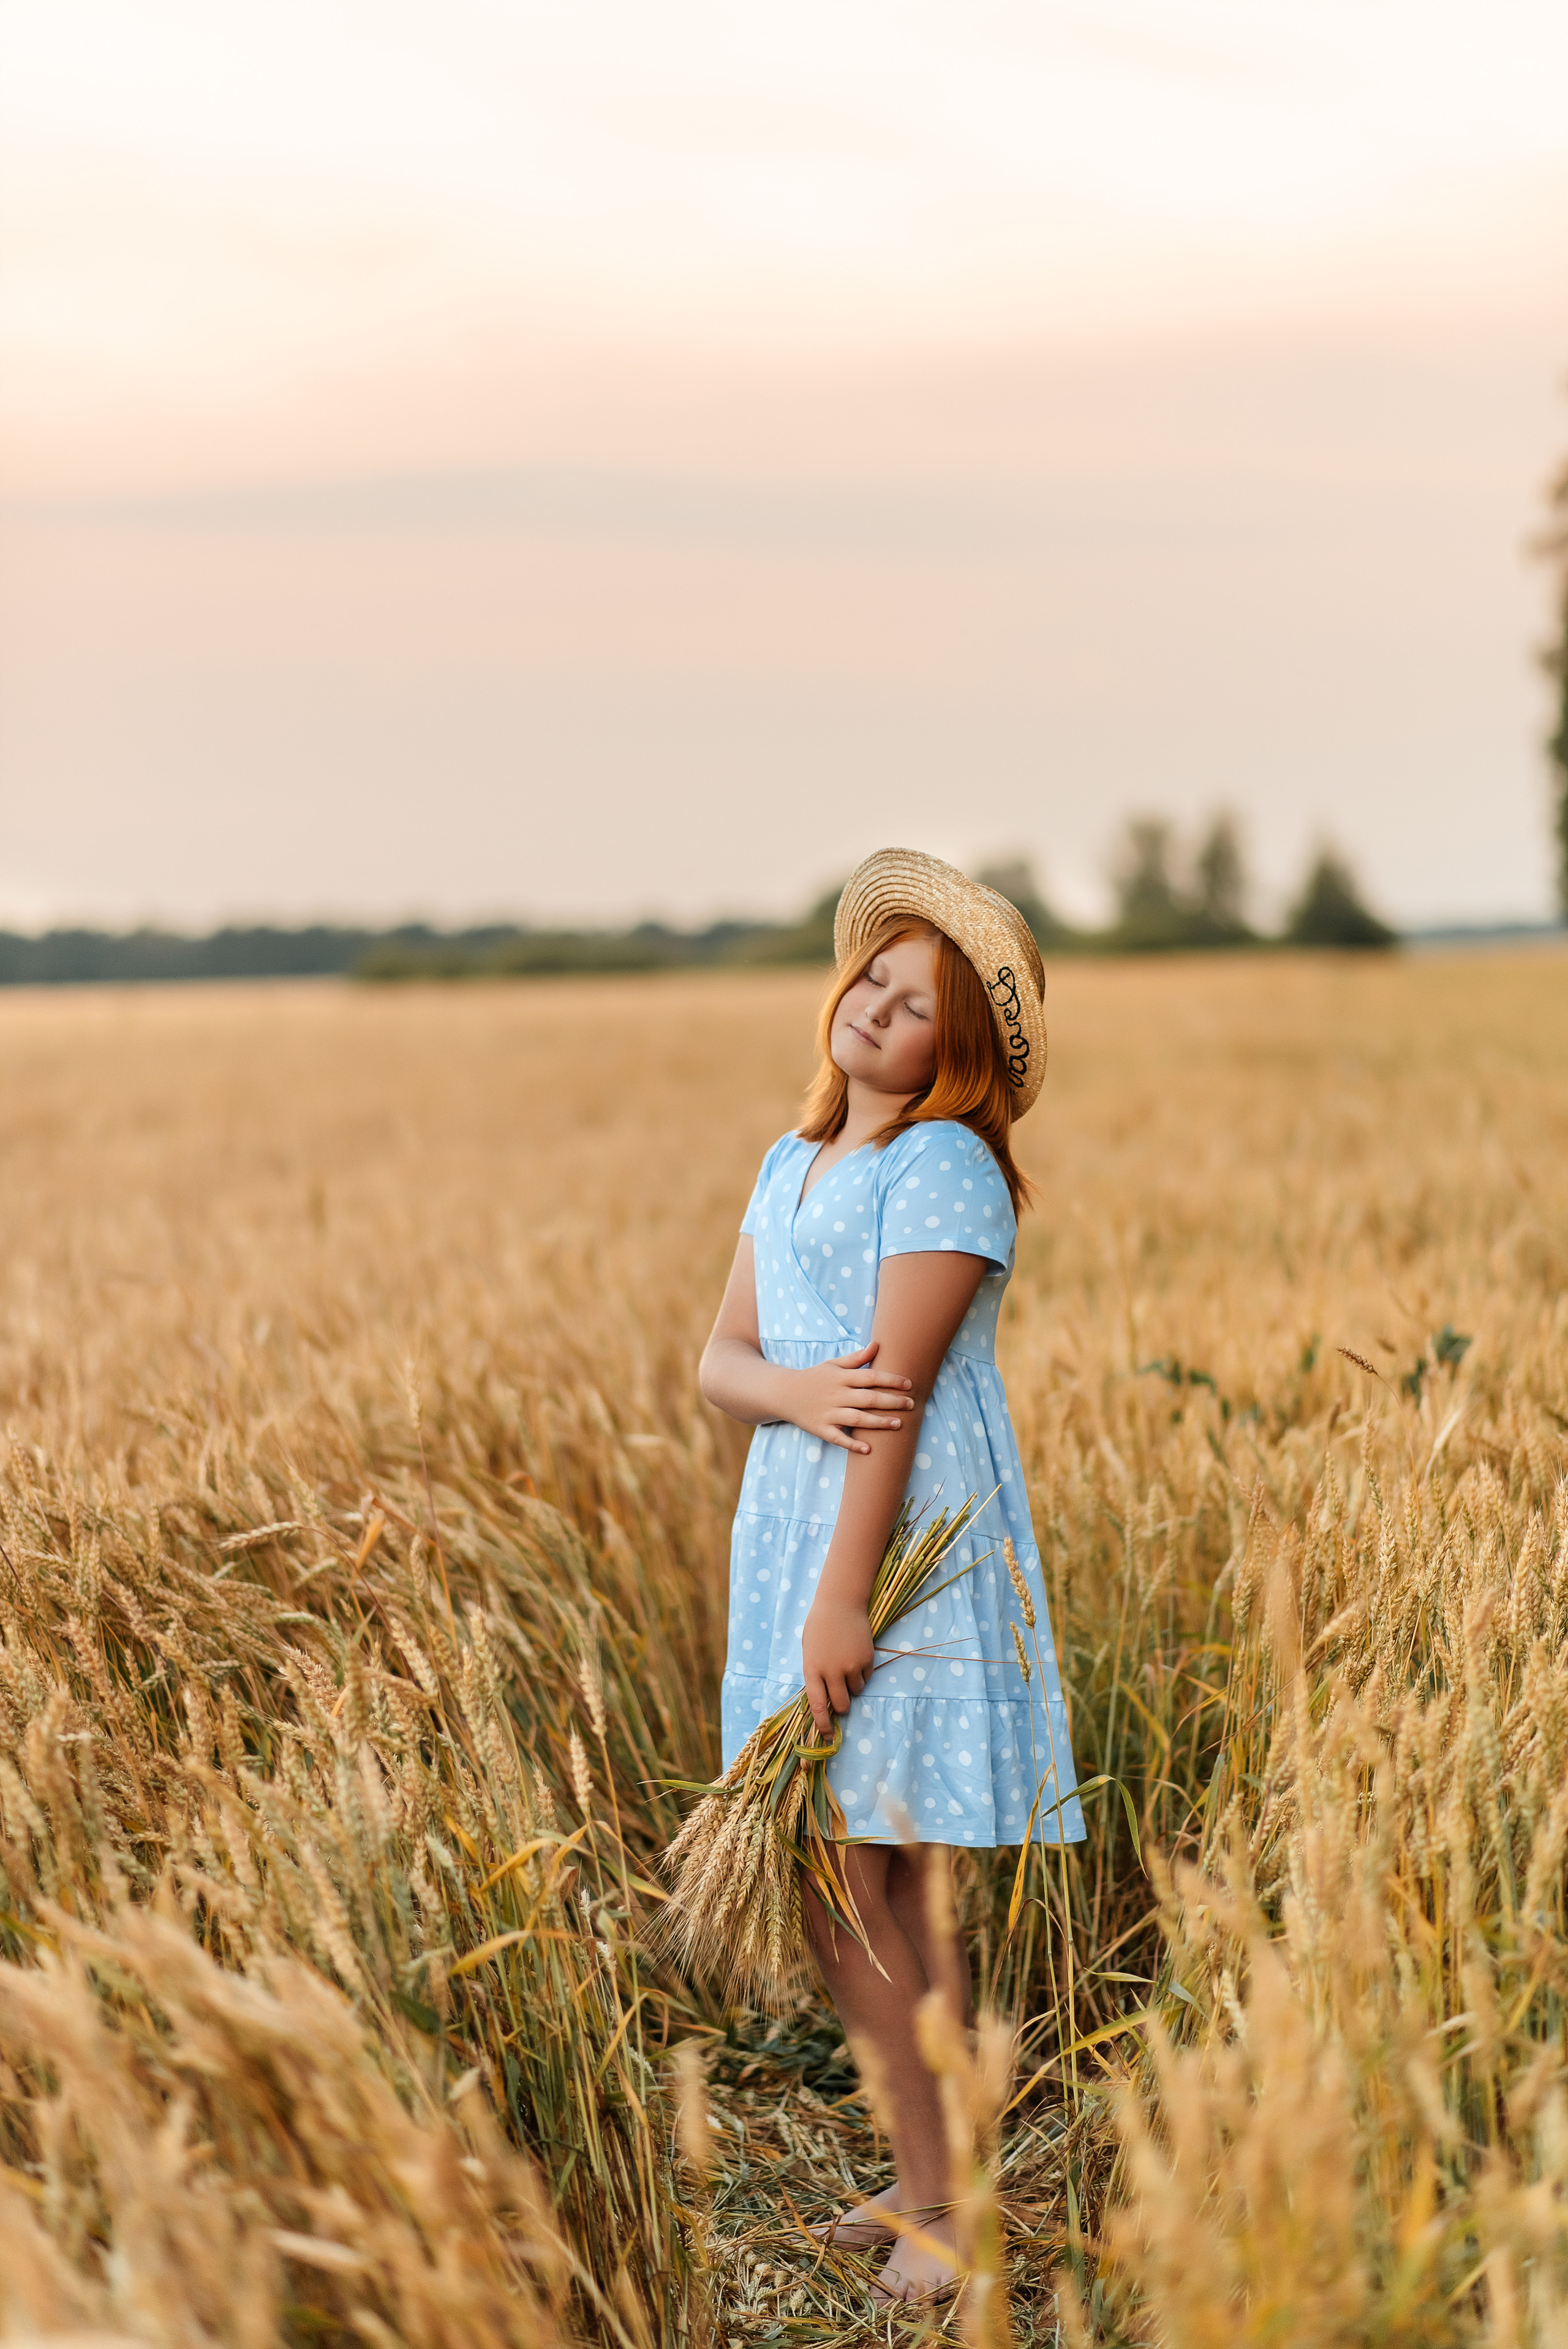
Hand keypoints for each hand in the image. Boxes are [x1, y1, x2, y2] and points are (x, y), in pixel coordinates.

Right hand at [783, 1341, 912, 1453]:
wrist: (783, 1393)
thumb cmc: (814, 1377)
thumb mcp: (833, 1365)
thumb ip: (856, 1358)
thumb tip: (877, 1345)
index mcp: (841, 1378)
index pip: (870, 1377)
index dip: (891, 1380)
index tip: (909, 1384)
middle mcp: (836, 1395)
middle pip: (868, 1399)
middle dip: (892, 1402)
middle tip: (911, 1404)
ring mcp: (828, 1413)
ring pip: (857, 1419)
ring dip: (879, 1422)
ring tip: (899, 1424)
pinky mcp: (821, 1429)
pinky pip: (838, 1438)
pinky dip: (852, 1444)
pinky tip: (868, 1449)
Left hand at [802, 1597, 875, 1737]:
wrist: (840, 1603)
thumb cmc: (819, 1627)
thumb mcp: (809, 1651)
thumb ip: (815, 1675)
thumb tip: (825, 1699)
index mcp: (812, 1670)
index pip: (817, 1706)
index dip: (823, 1724)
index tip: (828, 1736)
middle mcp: (831, 1672)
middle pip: (841, 1704)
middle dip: (843, 1707)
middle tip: (842, 1699)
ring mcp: (850, 1666)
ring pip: (856, 1692)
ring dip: (853, 1686)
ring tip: (847, 1665)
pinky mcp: (866, 1660)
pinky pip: (866, 1678)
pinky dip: (863, 1673)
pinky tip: (856, 1655)